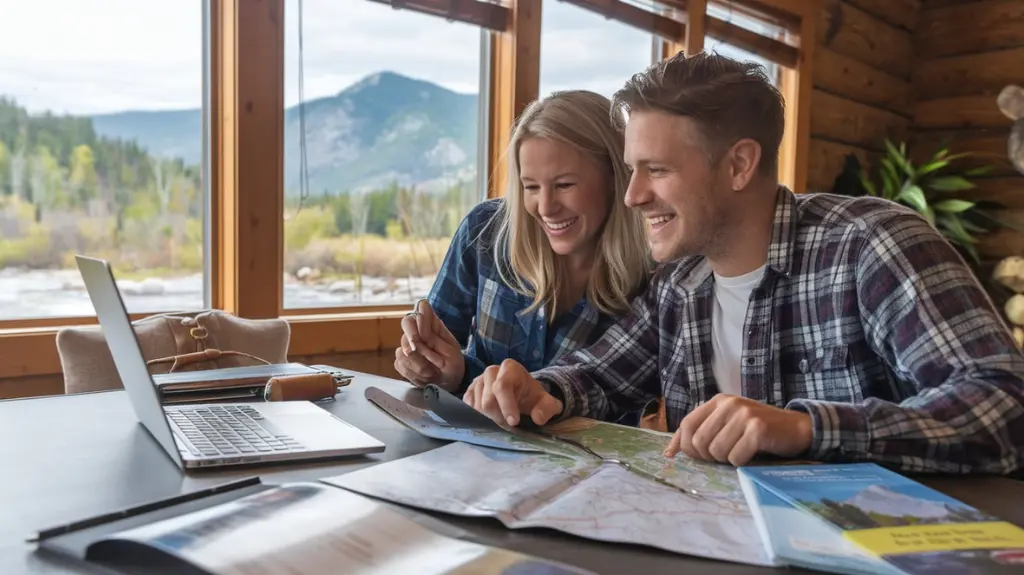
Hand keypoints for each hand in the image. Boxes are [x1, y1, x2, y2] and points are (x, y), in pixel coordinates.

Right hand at [393, 300, 464, 391]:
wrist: (449, 383)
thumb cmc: (453, 364)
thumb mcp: (450, 351)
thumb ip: (432, 338)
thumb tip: (418, 320)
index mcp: (434, 325)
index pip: (422, 307)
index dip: (421, 317)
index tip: (424, 334)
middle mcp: (418, 331)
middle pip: (406, 322)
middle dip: (411, 339)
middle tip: (418, 352)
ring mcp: (408, 345)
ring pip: (402, 347)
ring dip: (417, 363)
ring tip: (432, 372)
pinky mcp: (402, 360)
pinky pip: (399, 363)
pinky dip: (412, 373)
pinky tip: (424, 376)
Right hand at [464, 359, 562, 426]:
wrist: (520, 392)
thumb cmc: (530, 396)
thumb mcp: (545, 401)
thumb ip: (547, 408)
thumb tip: (538, 418)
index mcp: (510, 369)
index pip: (502, 386)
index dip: (506, 405)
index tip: (514, 422)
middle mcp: (491, 371)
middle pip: (487, 400)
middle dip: (498, 417)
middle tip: (508, 425)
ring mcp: (478, 380)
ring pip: (476, 405)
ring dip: (489, 418)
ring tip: (501, 420)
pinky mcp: (470, 390)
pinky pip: (468, 406)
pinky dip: (478, 415)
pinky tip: (489, 417)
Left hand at [664, 394, 811, 465]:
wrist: (796, 428)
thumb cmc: (756, 429)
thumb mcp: (726, 424)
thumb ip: (699, 432)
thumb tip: (669, 453)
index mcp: (718, 401)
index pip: (687, 424)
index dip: (685, 445)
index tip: (692, 457)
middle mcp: (729, 404)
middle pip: (699, 441)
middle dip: (707, 456)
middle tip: (723, 456)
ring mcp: (744, 415)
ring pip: (716, 451)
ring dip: (726, 460)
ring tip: (739, 451)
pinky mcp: (758, 429)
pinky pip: (736, 457)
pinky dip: (741, 463)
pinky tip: (751, 454)